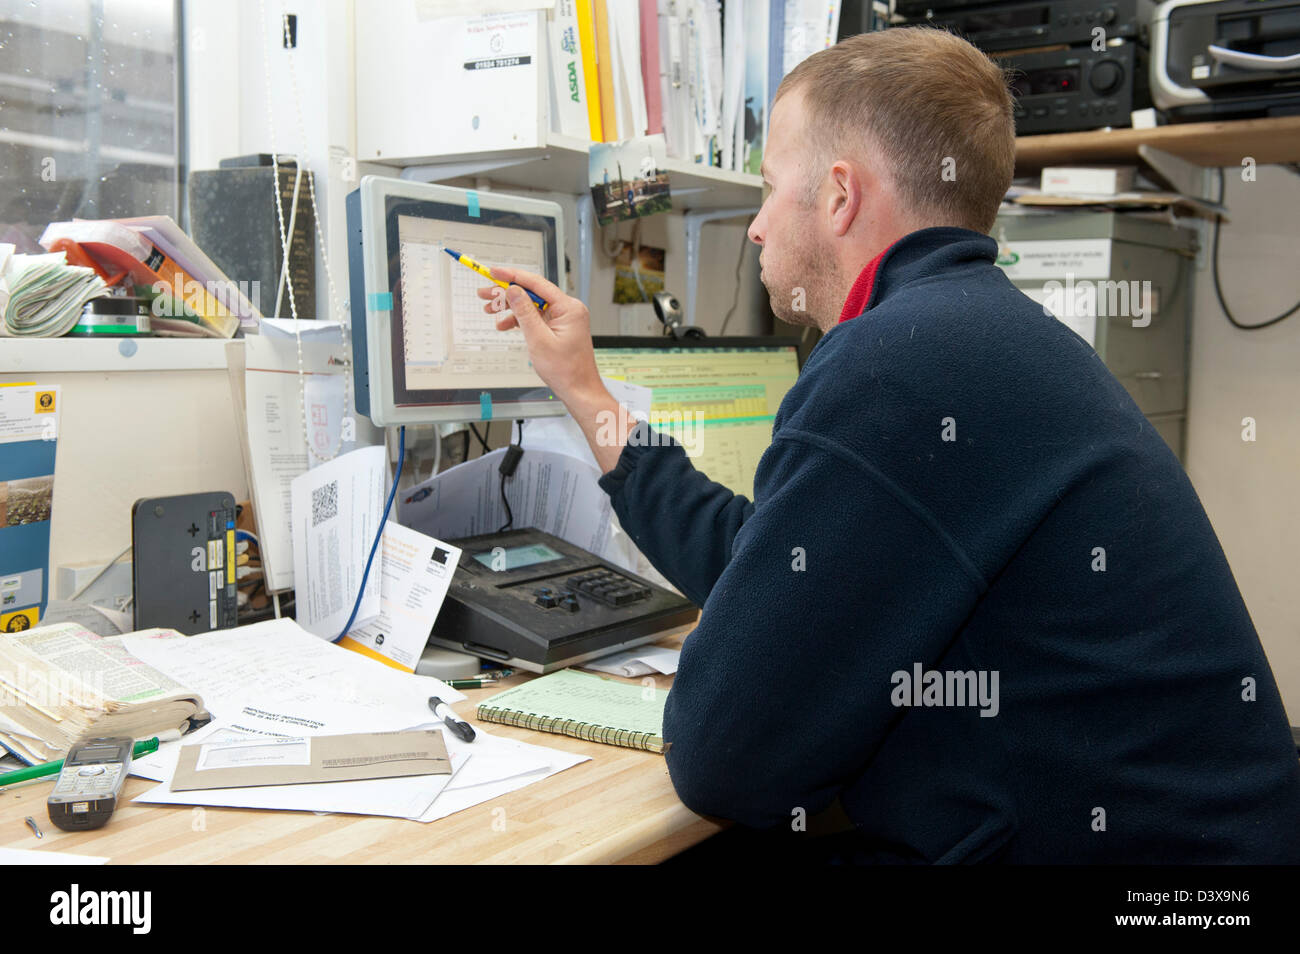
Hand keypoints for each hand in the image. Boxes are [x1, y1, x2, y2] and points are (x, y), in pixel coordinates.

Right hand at [478, 266, 604, 406]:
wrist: (578, 390)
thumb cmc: (566, 370)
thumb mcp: (538, 339)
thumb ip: (525, 312)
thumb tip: (513, 290)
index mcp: (568, 308)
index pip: (537, 283)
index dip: (513, 276)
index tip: (494, 272)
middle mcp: (568, 309)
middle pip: (532, 293)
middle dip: (507, 293)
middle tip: (484, 294)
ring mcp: (563, 318)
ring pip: (531, 305)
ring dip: (510, 308)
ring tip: (489, 310)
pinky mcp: (558, 328)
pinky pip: (536, 317)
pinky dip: (520, 320)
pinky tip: (504, 325)